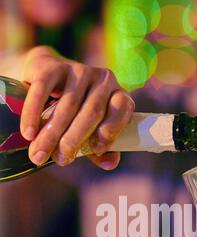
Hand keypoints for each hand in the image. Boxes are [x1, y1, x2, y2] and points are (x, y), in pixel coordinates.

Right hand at [20, 46, 133, 168]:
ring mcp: (79, 70)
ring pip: (68, 105)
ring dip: (52, 133)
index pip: (121, 110)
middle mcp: (103, 79)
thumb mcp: (90, 132)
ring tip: (39, 154)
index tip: (95, 150)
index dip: (110, 131)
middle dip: (74, 140)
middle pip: (92, 112)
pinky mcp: (53, 65)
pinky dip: (33, 114)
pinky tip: (28, 133)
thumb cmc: (75, 113)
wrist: (46, 78)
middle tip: (60, 160)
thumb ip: (101, 150)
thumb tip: (109, 164)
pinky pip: (43, 89)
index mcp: (118, 95)